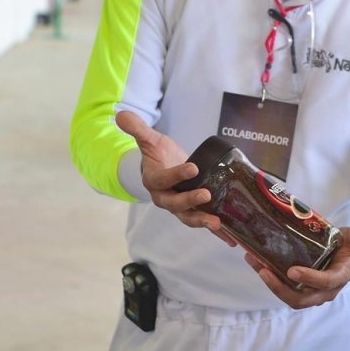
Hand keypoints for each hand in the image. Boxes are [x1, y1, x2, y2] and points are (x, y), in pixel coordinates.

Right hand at [115, 111, 235, 245]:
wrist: (165, 168)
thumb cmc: (158, 154)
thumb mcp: (149, 139)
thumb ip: (138, 128)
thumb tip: (120, 114)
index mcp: (154, 181)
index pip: (163, 180)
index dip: (176, 175)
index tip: (193, 167)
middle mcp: (165, 197)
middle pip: (175, 203)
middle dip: (189, 201)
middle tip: (206, 195)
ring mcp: (179, 206)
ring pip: (188, 216)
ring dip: (202, 221)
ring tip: (217, 223)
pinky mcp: (193, 210)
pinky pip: (202, 220)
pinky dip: (214, 230)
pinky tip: (229, 236)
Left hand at [243, 227, 349, 308]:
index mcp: (339, 278)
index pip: (324, 282)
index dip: (309, 278)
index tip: (292, 271)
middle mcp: (324, 290)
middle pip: (301, 298)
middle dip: (279, 288)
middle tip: (263, 270)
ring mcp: (311, 291)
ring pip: (289, 295)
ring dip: (270, 282)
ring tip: (254, 262)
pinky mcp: (301, 286)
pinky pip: (283, 287)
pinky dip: (268, 276)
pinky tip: (255, 260)